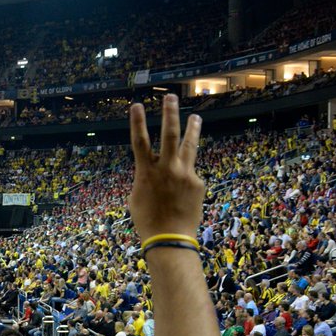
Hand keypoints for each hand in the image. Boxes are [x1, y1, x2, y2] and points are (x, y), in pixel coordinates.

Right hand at [128, 95, 204, 240]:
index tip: (136, 105)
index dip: (137, 122)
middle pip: (170, 134)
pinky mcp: (198, 183)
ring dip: (192, 129)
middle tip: (170, 97)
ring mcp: (186, 174)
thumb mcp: (137, 196)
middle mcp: (167, 168)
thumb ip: (145, 177)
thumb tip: (153, 170)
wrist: (170, 238)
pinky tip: (184, 192)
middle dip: (169, 114)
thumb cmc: (147, 220)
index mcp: (146, 171)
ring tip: (195, 117)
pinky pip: (191, 174)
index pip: (140, 140)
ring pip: (190, 146)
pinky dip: (187, 178)